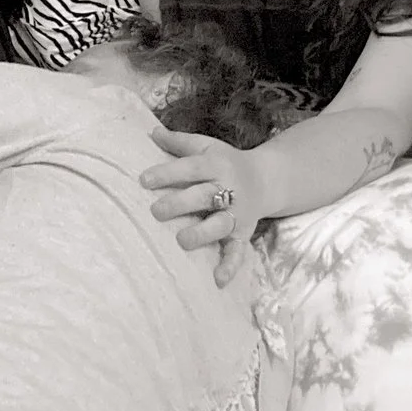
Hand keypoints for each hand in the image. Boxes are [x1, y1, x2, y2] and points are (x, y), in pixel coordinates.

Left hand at [142, 126, 264, 286]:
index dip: (168, 173)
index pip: (191, 168)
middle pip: (204, 195)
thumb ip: (179, 142)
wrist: (268, 179)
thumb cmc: (226, 162)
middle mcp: (229, 189)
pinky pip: (238, 252)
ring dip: (202, 233)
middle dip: (180, 203)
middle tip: (156, 211)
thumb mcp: (207, 146)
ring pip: (220, 224)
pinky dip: (230, 266)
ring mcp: (237, 213)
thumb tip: (151, 131)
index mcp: (217, 165)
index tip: (144, 180)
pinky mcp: (243, 233)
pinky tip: (217, 279)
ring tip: (181, 241)